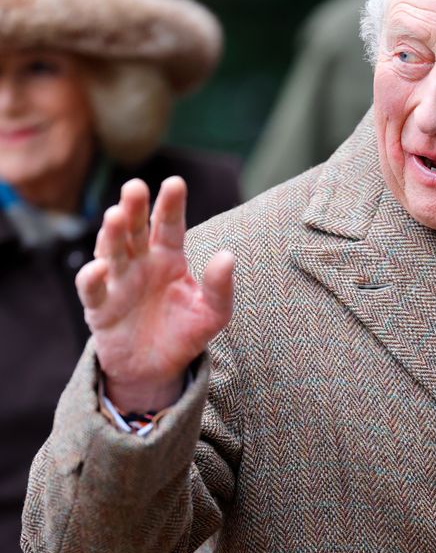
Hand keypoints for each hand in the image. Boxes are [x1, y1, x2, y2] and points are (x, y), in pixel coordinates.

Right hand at [76, 176, 233, 412]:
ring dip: (112, 233)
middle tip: (136, 187)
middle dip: (135, 207)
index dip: (170, 204)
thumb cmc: (185, 333)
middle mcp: (140, 262)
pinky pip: (92, 289)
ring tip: (116, 215)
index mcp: (168, 257)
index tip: (175, 183)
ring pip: (111, 251)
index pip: (169, 225)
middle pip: (135, 229)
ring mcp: (117, 282)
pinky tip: (99, 268)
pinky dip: (92, 278)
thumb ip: (220, 287)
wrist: (157, 369)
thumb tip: (227, 256)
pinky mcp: (99, 308)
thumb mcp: (213, 314)